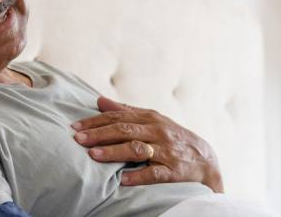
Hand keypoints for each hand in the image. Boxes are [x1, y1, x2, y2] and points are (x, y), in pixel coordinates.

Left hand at [72, 97, 223, 192]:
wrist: (206, 159)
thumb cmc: (173, 137)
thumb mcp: (153, 120)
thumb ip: (126, 111)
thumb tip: (99, 100)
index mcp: (151, 118)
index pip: (119, 117)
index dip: (96, 121)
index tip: (75, 126)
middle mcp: (158, 132)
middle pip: (125, 130)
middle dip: (100, 135)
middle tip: (79, 139)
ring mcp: (166, 151)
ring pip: (137, 149)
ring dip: (114, 152)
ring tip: (94, 156)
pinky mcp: (174, 170)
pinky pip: (155, 173)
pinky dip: (139, 176)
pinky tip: (123, 179)